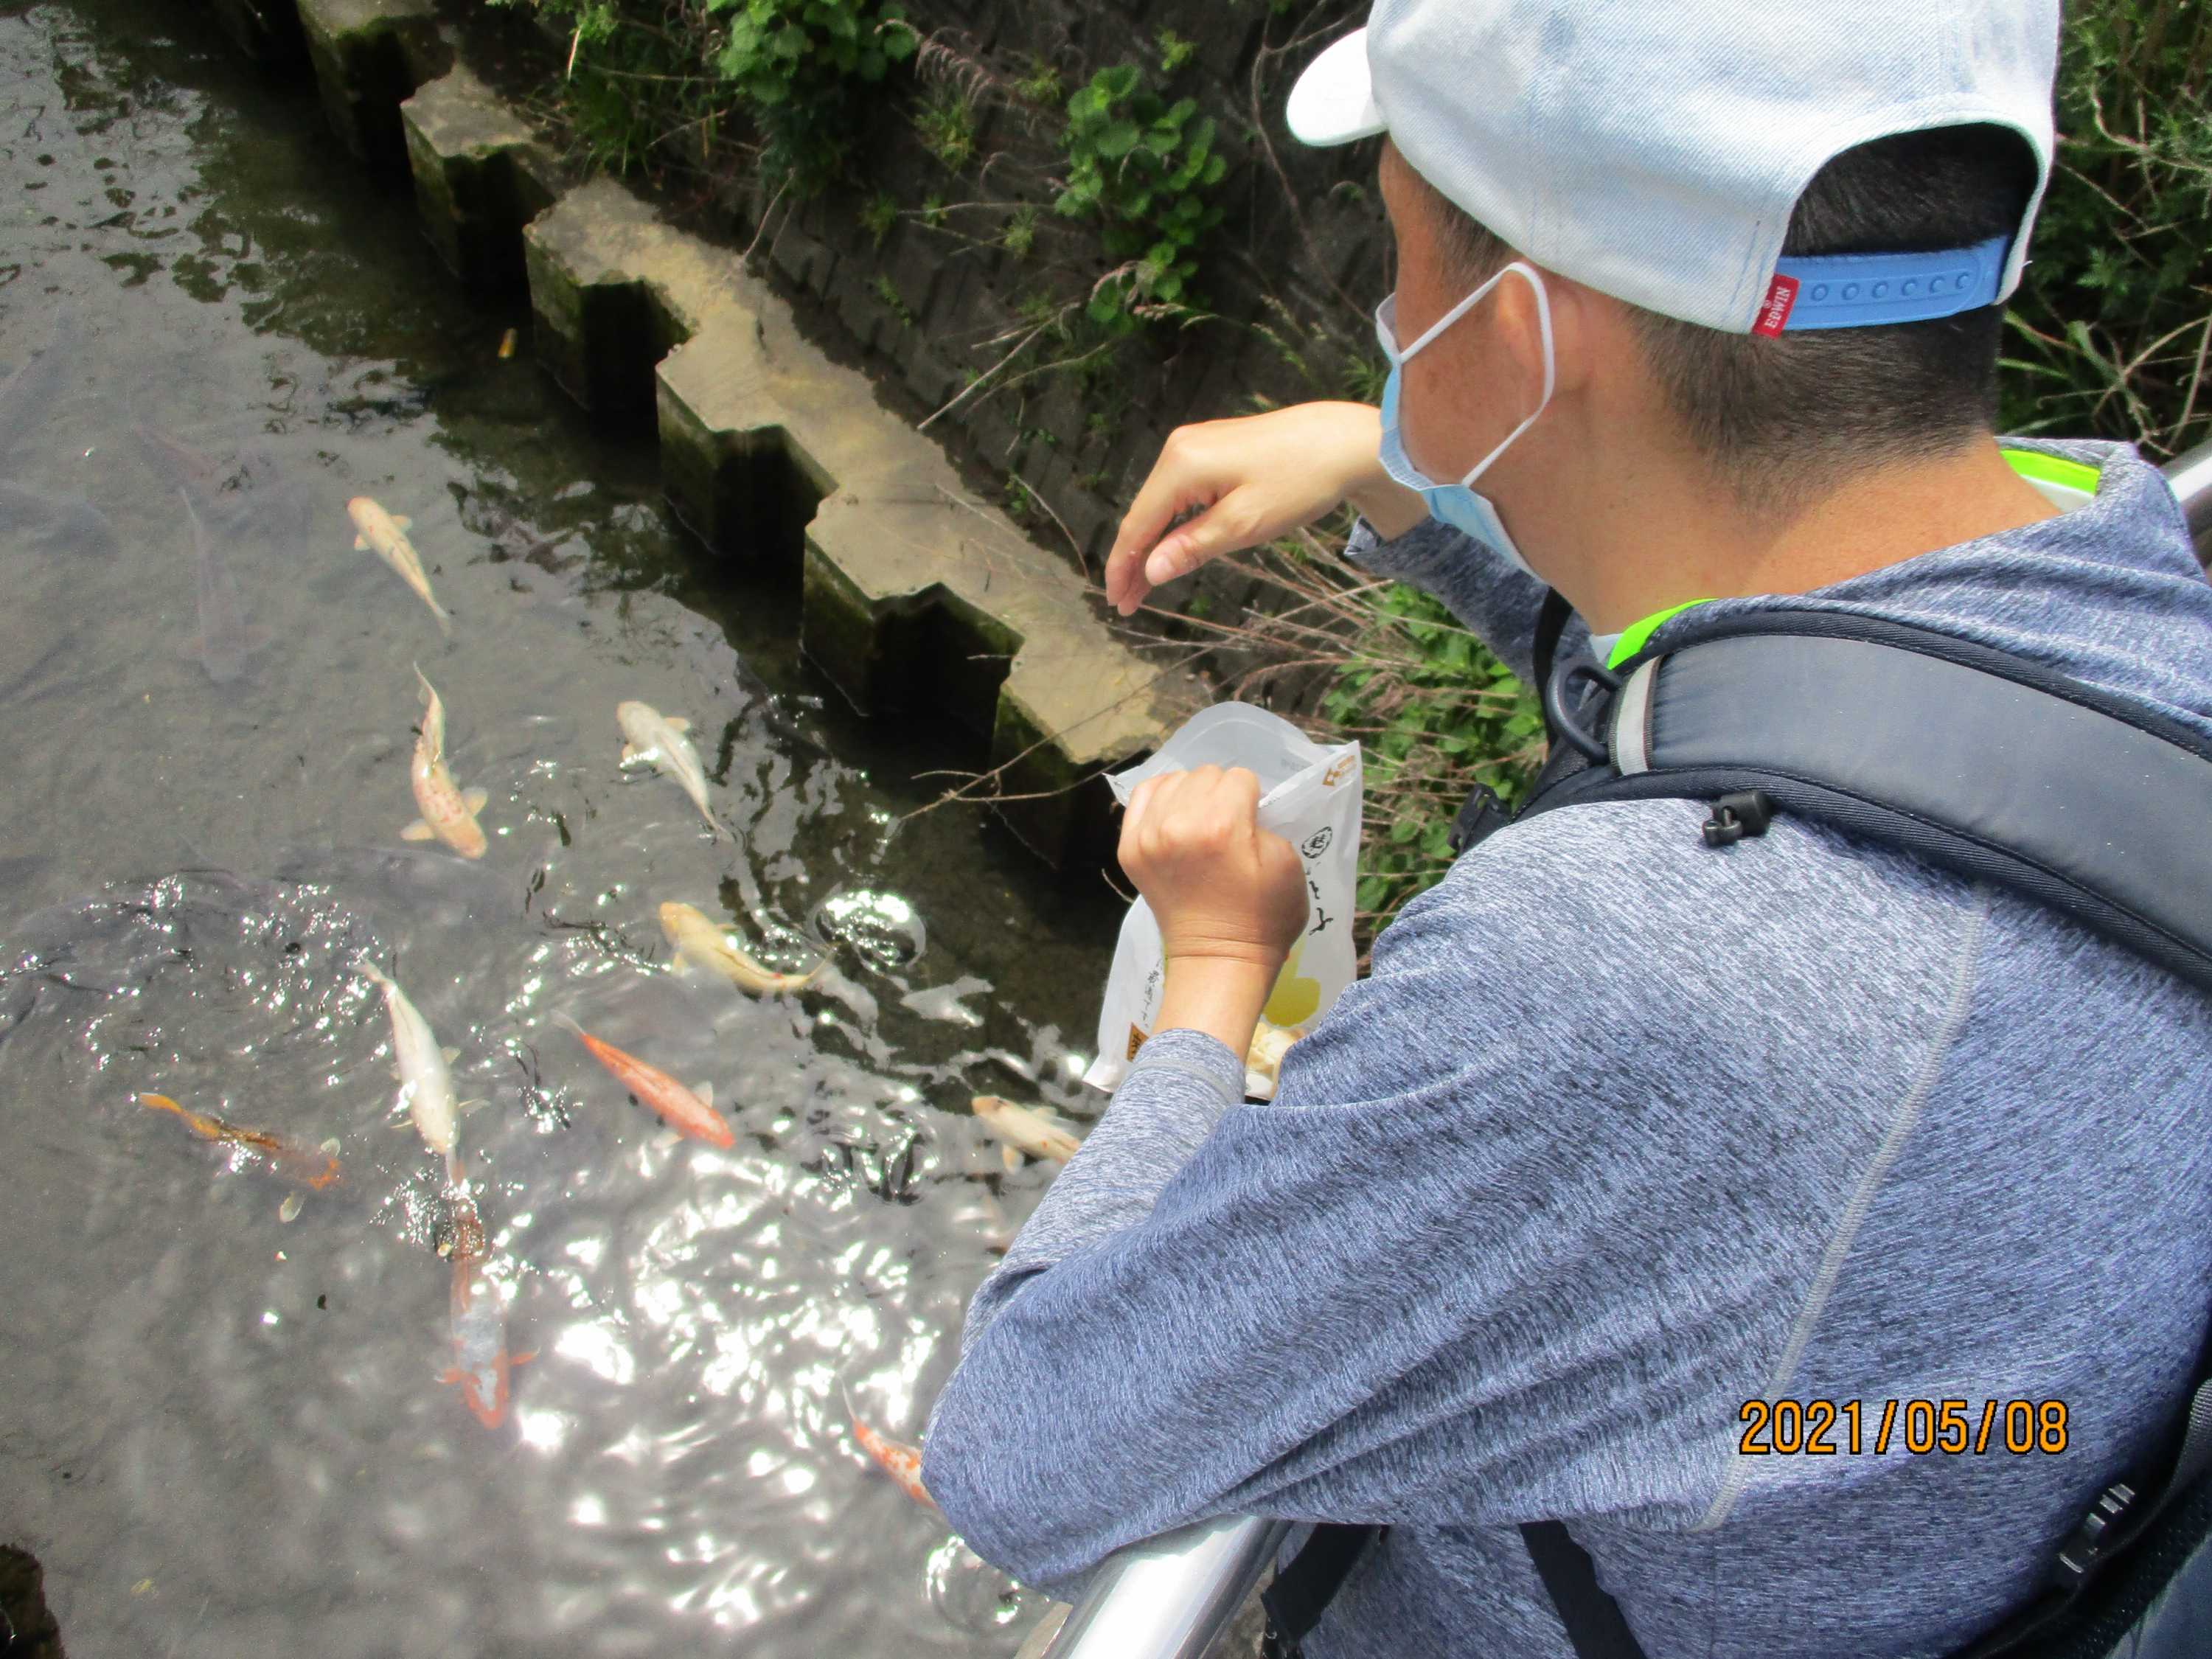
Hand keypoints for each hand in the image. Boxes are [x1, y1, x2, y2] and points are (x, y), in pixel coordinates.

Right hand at [1103, 403, 1423, 616]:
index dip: (1123, 568)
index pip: (1137, 524)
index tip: (1118, 604)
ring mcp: (1196, 444)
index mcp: (1181, 464)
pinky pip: (1181, 492)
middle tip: (1129, 604)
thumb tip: (1149, 571)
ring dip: (1153, 543)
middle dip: (1134, 560)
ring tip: (1146, 584)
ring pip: (1162, 504)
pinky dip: (1173, 523)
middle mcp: (1179, 448)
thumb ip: (1192, 547)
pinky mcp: (1214, 447)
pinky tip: (1172, 547)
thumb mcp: (1244, 524)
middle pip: (1144, 513)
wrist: (1346, 441)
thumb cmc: (1300, 481)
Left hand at [1119, 765, 1308, 972]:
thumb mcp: (1288, 862)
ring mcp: (1147, 836)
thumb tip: (1240, 805)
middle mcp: (1177, 824)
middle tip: (1227, 826)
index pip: (1239, 778)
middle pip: (1206, 775)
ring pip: (1174, 780)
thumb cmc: (1263, 918)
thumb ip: (1265, 821)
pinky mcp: (1128, 848)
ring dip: (1191, 795)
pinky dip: (1160, 798)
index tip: (1251, 824)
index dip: (1251, 799)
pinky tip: (1174, 816)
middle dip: (1222, 794)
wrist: (1219, 960)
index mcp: (1221, 826)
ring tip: (1199, 823)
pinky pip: (1142, 797)